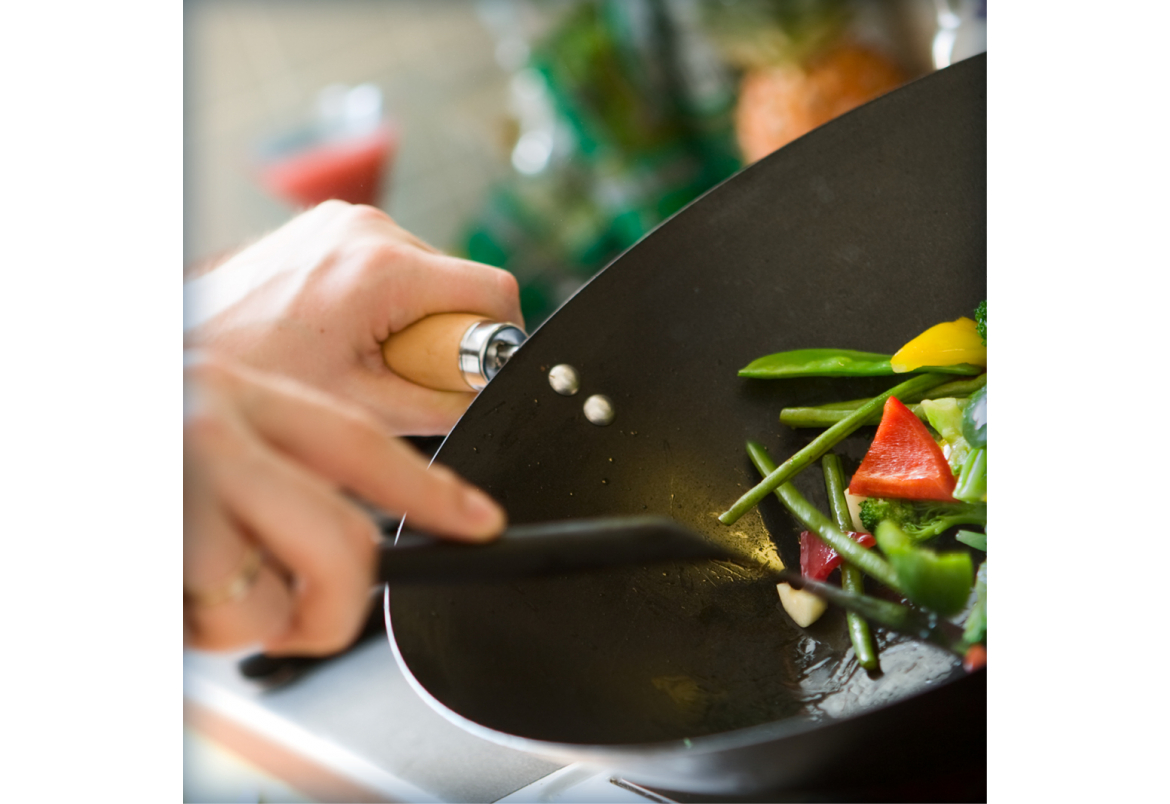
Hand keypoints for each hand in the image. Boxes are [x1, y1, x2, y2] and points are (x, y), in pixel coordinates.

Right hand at [183, 353, 505, 654]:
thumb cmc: (106, 453)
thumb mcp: (186, 425)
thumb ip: (262, 458)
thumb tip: (340, 532)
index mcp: (236, 394)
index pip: (361, 445)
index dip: (431, 494)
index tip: (481, 524)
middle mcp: (212, 434)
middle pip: (342, 544)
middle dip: (340, 606)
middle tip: (314, 619)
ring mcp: (176, 493)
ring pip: (268, 607)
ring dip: (243, 620)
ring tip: (192, 587)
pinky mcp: (151, 552)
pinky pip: (206, 627)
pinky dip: (191, 627)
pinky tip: (167, 587)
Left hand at [184, 201, 522, 435]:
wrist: (183, 347)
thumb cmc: (257, 375)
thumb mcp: (364, 408)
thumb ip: (442, 403)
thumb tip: (485, 398)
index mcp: (383, 267)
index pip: (494, 291)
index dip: (501, 339)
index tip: (475, 371)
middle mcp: (367, 228)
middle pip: (458, 282)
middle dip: (444, 334)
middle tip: (394, 372)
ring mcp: (343, 220)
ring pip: (425, 273)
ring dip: (411, 318)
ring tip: (360, 354)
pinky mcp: (326, 225)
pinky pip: (388, 262)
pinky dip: (383, 300)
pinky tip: (342, 330)